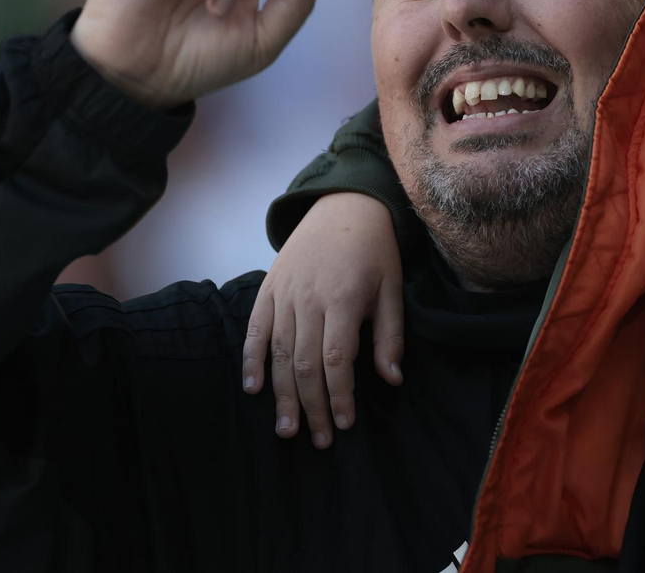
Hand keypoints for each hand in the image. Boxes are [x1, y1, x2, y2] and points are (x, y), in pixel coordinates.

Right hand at [241, 192, 403, 447]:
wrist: (344, 204)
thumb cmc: (375, 251)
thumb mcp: (392, 289)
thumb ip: (390, 336)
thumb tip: (391, 381)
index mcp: (343, 300)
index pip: (337, 361)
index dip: (339, 396)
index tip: (346, 424)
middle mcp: (308, 299)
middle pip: (306, 364)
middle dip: (312, 407)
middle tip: (319, 441)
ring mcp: (284, 294)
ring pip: (279, 353)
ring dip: (282, 394)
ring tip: (286, 429)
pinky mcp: (268, 289)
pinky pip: (255, 330)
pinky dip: (251, 360)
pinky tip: (253, 389)